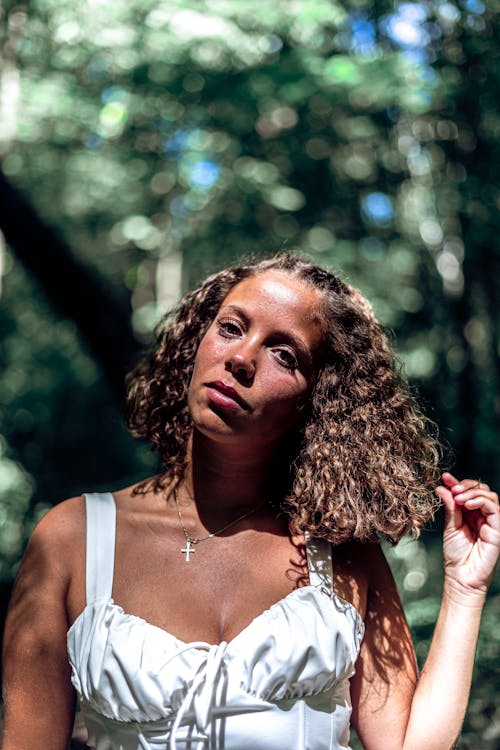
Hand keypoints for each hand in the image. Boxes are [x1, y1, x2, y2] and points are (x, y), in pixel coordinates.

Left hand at [436, 472, 499, 598]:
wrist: (461, 576)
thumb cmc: (455, 555)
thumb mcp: (450, 526)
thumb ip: (450, 506)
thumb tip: (442, 487)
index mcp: (471, 514)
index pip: (468, 492)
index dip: (457, 482)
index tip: (445, 477)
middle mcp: (483, 516)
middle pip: (481, 490)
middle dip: (466, 485)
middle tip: (453, 488)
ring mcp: (491, 522)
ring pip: (489, 496)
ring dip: (472, 492)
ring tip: (458, 497)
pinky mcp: (498, 529)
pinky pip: (494, 508)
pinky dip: (480, 501)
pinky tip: (466, 504)